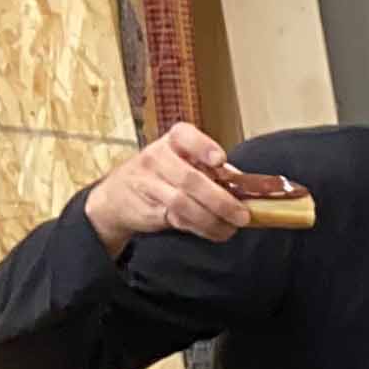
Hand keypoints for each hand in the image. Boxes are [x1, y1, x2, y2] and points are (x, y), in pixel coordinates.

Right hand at [83, 122, 250, 253]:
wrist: (117, 194)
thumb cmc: (162, 174)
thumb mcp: (185, 162)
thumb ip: (216, 172)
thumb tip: (251, 187)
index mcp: (174, 141)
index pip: (186, 136)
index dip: (204, 147)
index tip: (220, 161)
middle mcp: (158, 157)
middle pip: (190, 179)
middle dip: (220, 200)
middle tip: (242, 215)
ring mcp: (149, 182)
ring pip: (183, 203)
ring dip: (212, 219)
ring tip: (231, 227)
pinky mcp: (148, 207)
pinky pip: (178, 219)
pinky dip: (201, 228)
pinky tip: (215, 231)